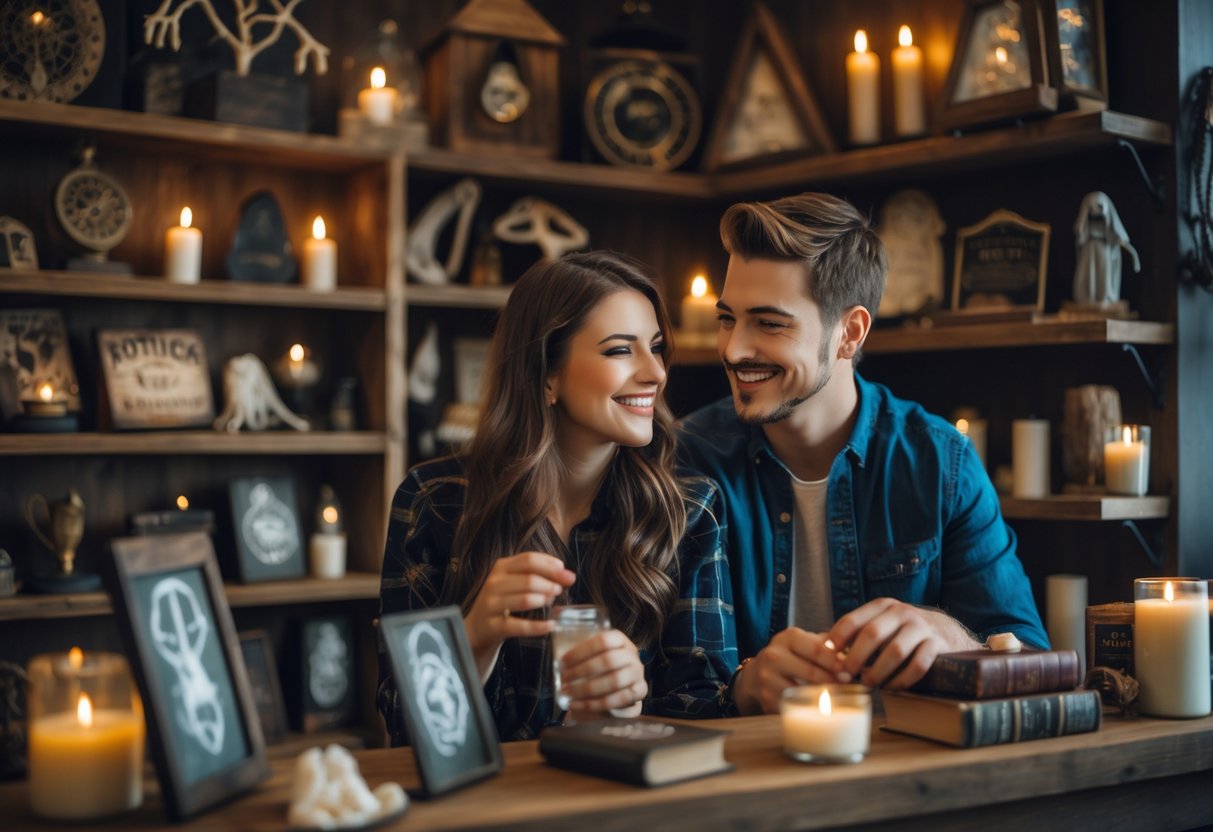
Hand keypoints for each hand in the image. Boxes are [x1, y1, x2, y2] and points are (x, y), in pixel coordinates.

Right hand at [463, 552, 575, 680]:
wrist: (477, 628)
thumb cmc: (502, 601)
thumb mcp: (514, 581)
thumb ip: (536, 574)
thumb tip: (565, 574)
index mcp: (501, 567)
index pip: (529, 559)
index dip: (551, 566)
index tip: (567, 575)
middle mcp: (494, 583)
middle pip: (528, 579)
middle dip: (550, 584)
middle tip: (560, 591)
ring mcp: (491, 604)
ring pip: (524, 599)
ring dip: (543, 601)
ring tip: (552, 603)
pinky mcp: (493, 626)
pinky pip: (519, 626)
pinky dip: (539, 627)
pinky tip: (551, 626)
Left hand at [558, 629, 647, 716]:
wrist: (625, 688)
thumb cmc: (604, 669)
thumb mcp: (596, 654)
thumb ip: (582, 648)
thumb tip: (556, 630)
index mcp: (620, 640)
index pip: (603, 640)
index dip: (582, 650)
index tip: (563, 661)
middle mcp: (632, 655)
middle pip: (608, 660)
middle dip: (582, 671)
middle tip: (563, 679)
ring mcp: (638, 673)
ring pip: (613, 681)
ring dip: (586, 689)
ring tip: (568, 693)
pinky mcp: (640, 691)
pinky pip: (618, 699)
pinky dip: (596, 704)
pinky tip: (578, 705)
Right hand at [732, 627, 849, 715]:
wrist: (757, 674)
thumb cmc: (791, 656)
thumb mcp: (804, 642)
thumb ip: (826, 644)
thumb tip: (853, 654)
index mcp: (787, 638)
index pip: (816, 649)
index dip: (835, 662)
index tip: (850, 671)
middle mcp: (774, 656)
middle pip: (810, 672)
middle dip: (833, 681)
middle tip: (848, 687)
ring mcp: (768, 679)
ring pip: (803, 692)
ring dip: (824, 697)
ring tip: (838, 698)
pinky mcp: (767, 699)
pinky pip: (795, 706)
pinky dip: (810, 708)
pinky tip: (820, 707)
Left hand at [826, 598, 981, 688]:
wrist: (948, 633)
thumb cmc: (904, 634)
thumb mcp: (883, 625)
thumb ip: (859, 634)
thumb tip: (824, 649)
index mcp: (882, 606)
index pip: (852, 620)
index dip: (837, 639)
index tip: (828, 657)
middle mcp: (901, 612)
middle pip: (872, 634)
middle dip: (856, 658)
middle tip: (846, 676)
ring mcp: (921, 627)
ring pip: (894, 651)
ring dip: (878, 671)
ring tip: (868, 684)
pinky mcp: (937, 645)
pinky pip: (917, 665)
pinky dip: (902, 680)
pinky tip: (892, 687)